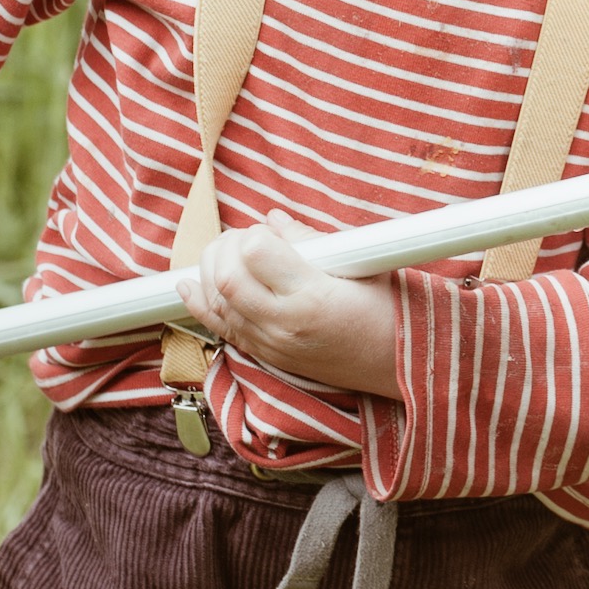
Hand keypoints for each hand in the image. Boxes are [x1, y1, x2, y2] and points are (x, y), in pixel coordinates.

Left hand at [174, 212, 402, 398]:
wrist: (399, 368)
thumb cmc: (390, 313)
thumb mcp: (364, 265)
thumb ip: (313, 240)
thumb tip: (274, 219)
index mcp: (313, 296)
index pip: (255, 252)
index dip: (256, 233)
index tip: (271, 231)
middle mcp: (285, 324)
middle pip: (225, 277)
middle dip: (226, 247)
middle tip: (247, 238)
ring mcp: (272, 345)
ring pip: (216, 301)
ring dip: (212, 269)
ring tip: (229, 254)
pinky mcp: (267, 357)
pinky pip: (220, 329)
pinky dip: (199, 303)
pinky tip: (188, 284)